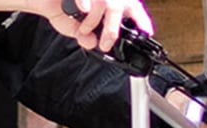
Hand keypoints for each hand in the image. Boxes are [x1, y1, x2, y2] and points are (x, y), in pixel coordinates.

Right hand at [0, 0, 153, 51]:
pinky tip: (78, 10)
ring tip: (83, 28)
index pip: (132, 8)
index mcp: (108, 0)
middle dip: (113, 31)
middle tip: (105, 44)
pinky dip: (84, 7)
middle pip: (120, 8)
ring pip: (105, 5)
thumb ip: (83, 35)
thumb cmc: (58, 6)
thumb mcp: (73, 26)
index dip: (141, 21)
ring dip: (93, 22)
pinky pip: (88, 0)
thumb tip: (91, 44)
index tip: (147, 34)